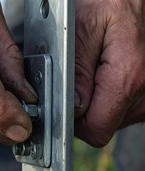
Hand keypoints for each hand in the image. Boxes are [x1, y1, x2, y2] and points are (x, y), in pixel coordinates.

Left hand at [74, 0, 144, 146]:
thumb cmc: (110, 1)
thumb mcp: (83, 28)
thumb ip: (77, 71)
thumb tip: (73, 106)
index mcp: (128, 78)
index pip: (96, 129)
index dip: (74, 121)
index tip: (63, 104)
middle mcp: (144, 93)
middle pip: (102, 125)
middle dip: (83, 109)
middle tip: (77, 78)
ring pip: (111, 117)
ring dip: (95, 101)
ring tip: (92, 70)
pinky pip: (121, 107)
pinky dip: (108, 95)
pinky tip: (104, 73)